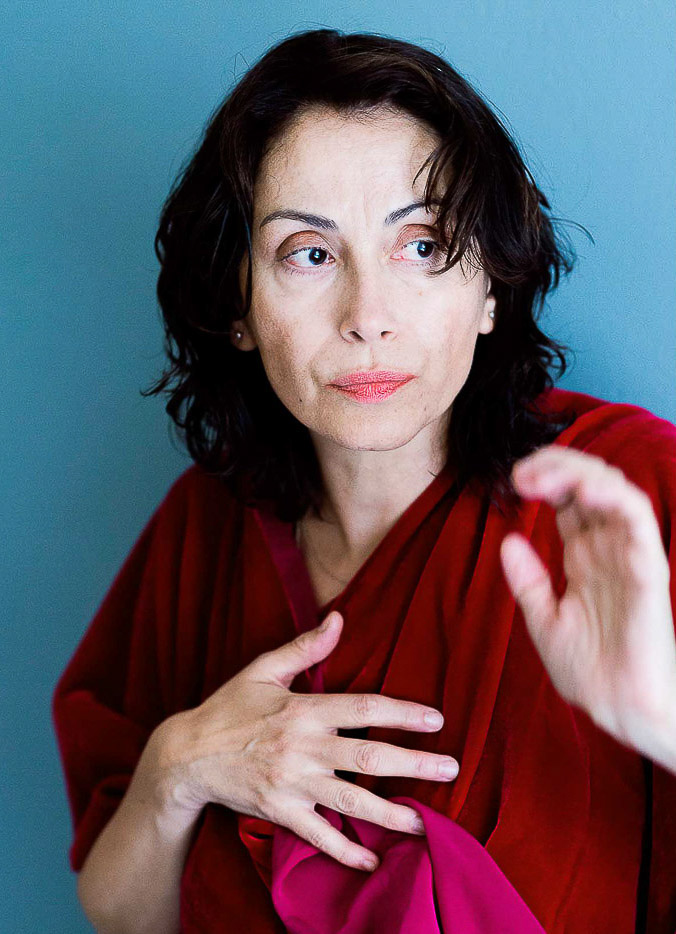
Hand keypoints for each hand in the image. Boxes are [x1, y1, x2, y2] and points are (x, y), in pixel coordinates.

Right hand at [158, 612, 458, 871]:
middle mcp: (302, 747)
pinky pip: (317, 837)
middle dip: (414, 763)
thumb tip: (339, 618)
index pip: (363, 707)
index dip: (402, 712)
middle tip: (452, 769)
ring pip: (350, 801)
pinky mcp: (279, 812)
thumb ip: (305, 647)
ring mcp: (291, 783)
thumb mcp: (263, 669)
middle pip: (367, 756)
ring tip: (424, 823)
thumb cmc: (229, 707)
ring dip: (390, 813)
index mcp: (302, 708)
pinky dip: (345, 851)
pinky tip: (372, 861)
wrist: (185, 755)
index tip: (436, 719)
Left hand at [499, 444, 675, 759]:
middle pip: (589, 483)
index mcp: (584, 557)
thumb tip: (507, 540)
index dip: (543, 480)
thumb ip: (527, 581)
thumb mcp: (544, 621)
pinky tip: (582, 491)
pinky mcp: (647, 567)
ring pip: (613, 489)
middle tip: (521, 472)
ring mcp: (628, 554)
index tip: (513, 480)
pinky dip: (611, 495)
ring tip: (539, 476)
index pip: (568, 500)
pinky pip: (637, 517)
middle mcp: (607, 549)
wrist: (618, 710)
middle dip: (555, 465)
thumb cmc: (589, 672)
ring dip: (577, 471)